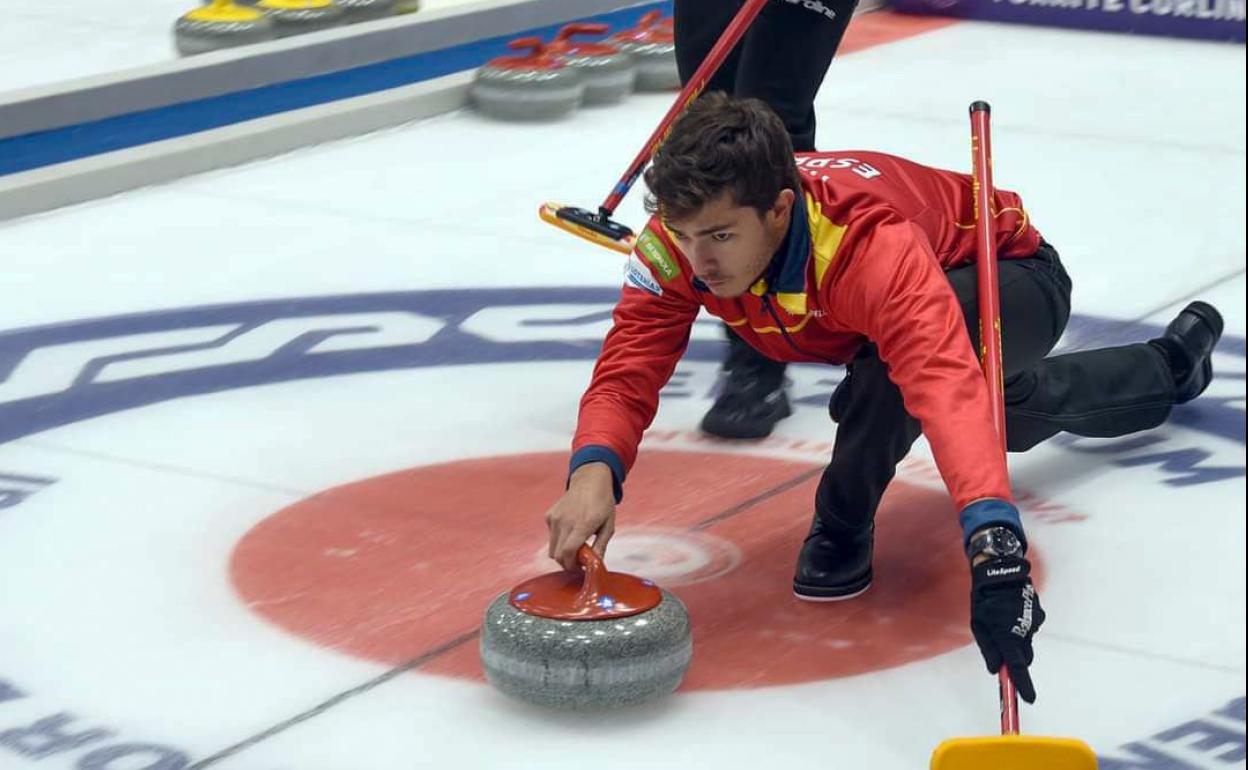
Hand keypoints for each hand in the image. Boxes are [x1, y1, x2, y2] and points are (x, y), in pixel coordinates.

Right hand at [545, 463, 616, 570]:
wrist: (590, 480)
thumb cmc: (603, 502)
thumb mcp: (609, 525)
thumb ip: (601, 546)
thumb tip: (596, 564)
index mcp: (583, 524)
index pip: (568, 552)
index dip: (571, 566)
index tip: (580, 568)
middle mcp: (566, 521)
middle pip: (557, 555)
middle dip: (567, 563)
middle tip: (579, 561)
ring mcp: (555, 518)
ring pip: (552, 548)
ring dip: (562, 553)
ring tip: (575, 546)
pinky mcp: (549, 516)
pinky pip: (551, 536)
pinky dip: (558, 540)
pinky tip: (570, 532)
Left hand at [970, 555, 1044, 703]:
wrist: (1001, 570)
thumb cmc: (984, 598)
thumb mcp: (978, 625)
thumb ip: (988, 649)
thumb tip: (995, 669)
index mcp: (1007, 635)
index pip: (1017, 667)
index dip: (1023, 684)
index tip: (1028, 699)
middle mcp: (1025, 630)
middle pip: (1024, 657)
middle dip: (1015, 659)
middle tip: (1001, 649)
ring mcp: (1034, 621)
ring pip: (1026, 640)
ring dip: (1016, 637)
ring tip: (1001, 618)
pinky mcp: (1039, 613)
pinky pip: (1029, 626)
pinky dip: (1020, 624)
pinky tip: (1010, 610)